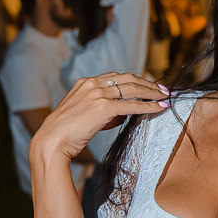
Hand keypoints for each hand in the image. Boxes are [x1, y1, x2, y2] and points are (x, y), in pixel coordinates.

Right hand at [30, 73, 166, 169]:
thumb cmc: (66, 133)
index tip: (147, 85)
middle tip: (162, 89)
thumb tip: (123, 114)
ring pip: (133, 89)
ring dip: (152, 92)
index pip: (116, 76)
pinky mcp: (103, 108)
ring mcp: (98, 94)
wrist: (52, 141)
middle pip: (128, 78)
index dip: (134, 80)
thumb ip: (102, 110)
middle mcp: (92, 84)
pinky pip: (132, 105)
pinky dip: (148, 106)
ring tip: (165, 96)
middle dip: (147, 83)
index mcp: (85, 82)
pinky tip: (159, 108)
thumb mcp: (84, 115)